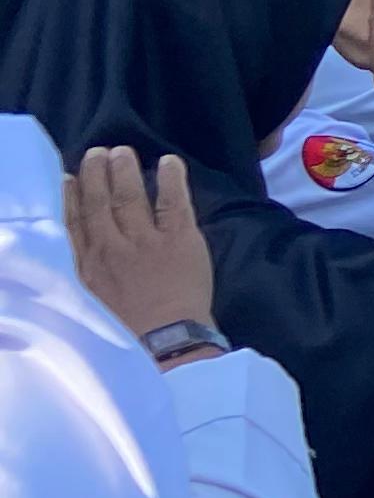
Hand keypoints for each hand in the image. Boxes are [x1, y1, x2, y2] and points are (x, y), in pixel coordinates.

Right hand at [65, 147, 213, 342]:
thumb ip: (80, 274)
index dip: (70, 197)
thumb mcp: (86, 304)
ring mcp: (144, 242)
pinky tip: (170, 162)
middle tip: (97, 152)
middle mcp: (110, 248)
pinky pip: (173, 202)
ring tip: (123, 151)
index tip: (69, 178)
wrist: (164, 346)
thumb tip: (72, 251)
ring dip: (126, 171)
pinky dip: (171, 180)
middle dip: (96, 175)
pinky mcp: (179, 240)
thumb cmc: (124, 333)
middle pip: (98, 203)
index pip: (72, 223)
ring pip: (130, 197)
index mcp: (85, 267)